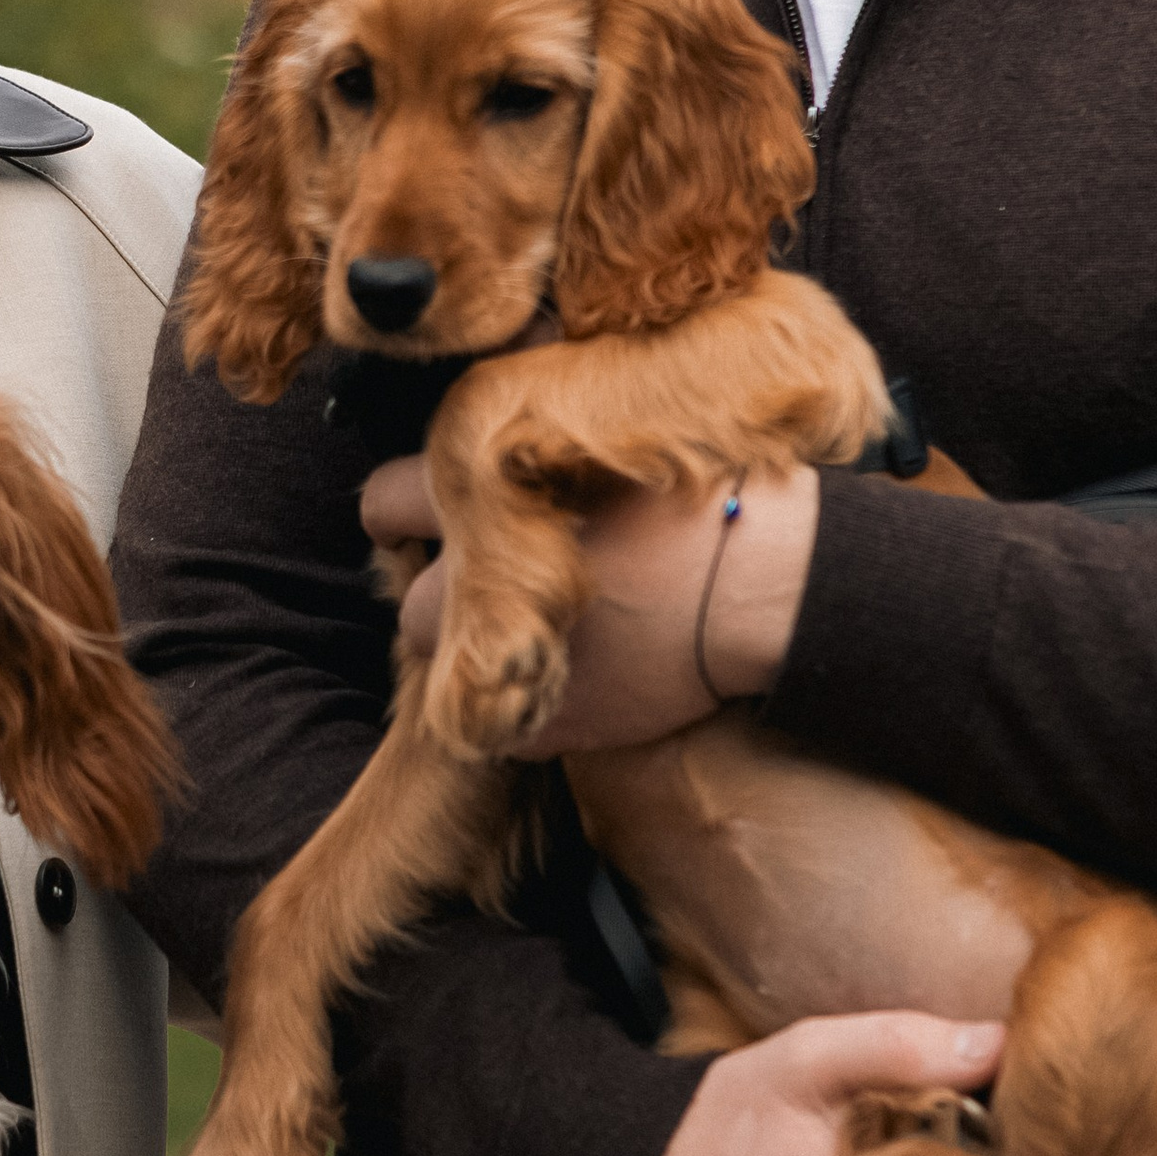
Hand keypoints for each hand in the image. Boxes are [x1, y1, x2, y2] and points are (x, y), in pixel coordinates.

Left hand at [360, 455, 820, 755]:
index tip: (434, 520)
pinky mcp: (544, 722)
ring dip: (488, 653)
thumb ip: (530, 445)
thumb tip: (492, 442)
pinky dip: (543, 701)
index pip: (386, 498)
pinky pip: (511, 721)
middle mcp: (475, 577)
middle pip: (410, 602)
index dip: (412, 509)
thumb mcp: (605, 433)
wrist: (770, 578)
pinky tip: (599, 671)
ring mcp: (507, 656)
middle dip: (447, 599)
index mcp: (481, 494)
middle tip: (509, 588)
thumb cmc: (704, 489)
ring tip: (560, 632)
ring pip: (456, 668)